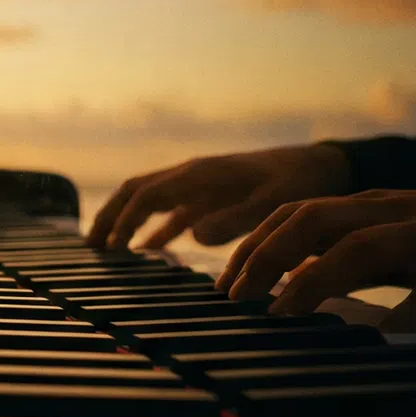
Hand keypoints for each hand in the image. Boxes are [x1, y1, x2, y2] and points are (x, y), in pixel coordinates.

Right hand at [88, 144, 351, 249]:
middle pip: (135, 191)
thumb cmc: (301, 182)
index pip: (146, 195)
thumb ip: (233, 219)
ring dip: (125, 220)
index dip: (124, 220)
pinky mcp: (211, 196)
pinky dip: (153, 228)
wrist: (324, 166)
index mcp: (200, 174)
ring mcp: (200, 185)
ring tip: (106, 248)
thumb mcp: (272, 203)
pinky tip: (147, 250)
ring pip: (148, 199)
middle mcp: (192, 175)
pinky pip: (172, 211)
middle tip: (90, 246)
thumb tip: (191, 236)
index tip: (109, 248)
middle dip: (110, 216)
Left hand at [216, 189, 415, 331]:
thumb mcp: (398, 250)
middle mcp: (393, 210)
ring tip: (283, 315)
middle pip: (311, 220)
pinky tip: (390, 333)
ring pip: (362, 245)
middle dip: (265, 259)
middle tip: (234, 301)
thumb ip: (348, 263)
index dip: (251, 247)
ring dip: (315, 279)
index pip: (292, 215)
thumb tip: (288, 290)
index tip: (221, 288)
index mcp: (370, 207)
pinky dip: (413, 306)